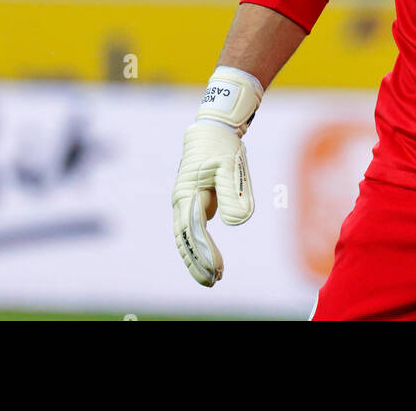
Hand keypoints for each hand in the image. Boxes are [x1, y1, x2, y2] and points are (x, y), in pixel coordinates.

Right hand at [171, 67, 262, 286]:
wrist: (213, 132)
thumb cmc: (221, 147)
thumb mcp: (229, 166)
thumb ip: (232, 193)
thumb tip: (233, 223)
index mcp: (186, 193)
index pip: (192, 230)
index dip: (202, 251)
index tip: (216, 268)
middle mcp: (182, 202)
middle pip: (185, 239)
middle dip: (197, 263)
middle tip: (214, 282)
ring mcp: (188, 204)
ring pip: (188, 238)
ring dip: (198, 259)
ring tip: (214, 279)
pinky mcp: (196, 205)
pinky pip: (196, 231)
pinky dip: (202, 248)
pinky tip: (213, 264)